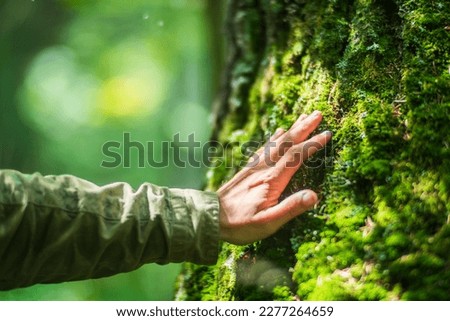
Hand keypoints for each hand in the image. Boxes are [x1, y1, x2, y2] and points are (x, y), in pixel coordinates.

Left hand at [218, 111, 330, 244]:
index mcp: (272, 180)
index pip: (296, 157)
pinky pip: (263, 147)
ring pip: (276, 142)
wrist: (210, 217)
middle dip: (303, 128)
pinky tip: (277, 132)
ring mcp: (254, 167)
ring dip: (291, 129)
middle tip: (318, 113)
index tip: (328, 133)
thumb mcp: (268, 222)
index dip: (313, 144)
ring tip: (303, 117)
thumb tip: (314, 196)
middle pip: (287, 143)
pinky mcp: (247, 169)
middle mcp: (263, 168)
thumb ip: (291, 208)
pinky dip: (274, 137)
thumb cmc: (241, 224)